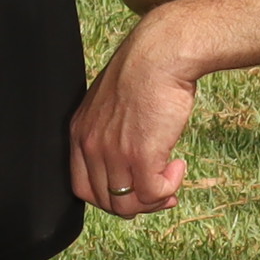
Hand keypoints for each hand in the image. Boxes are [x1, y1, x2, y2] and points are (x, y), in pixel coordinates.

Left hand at [66, 19, 200, 218]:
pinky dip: (168, 188)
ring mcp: (113, 153)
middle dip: (137, 203)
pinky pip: (152, 193)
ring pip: (128, 205)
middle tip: (161, 191)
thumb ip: (113, 134)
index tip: (135, 191)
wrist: (159, 55)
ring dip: (155, 198)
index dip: (110, 198)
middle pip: (106, 202)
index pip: (83, 188)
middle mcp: (91, 146)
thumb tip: (135, 163)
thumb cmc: (143, 74)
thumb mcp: (113, 106)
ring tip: (171, 177)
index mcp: (80, 134)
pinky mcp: (140, 155)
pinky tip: (178, 166)